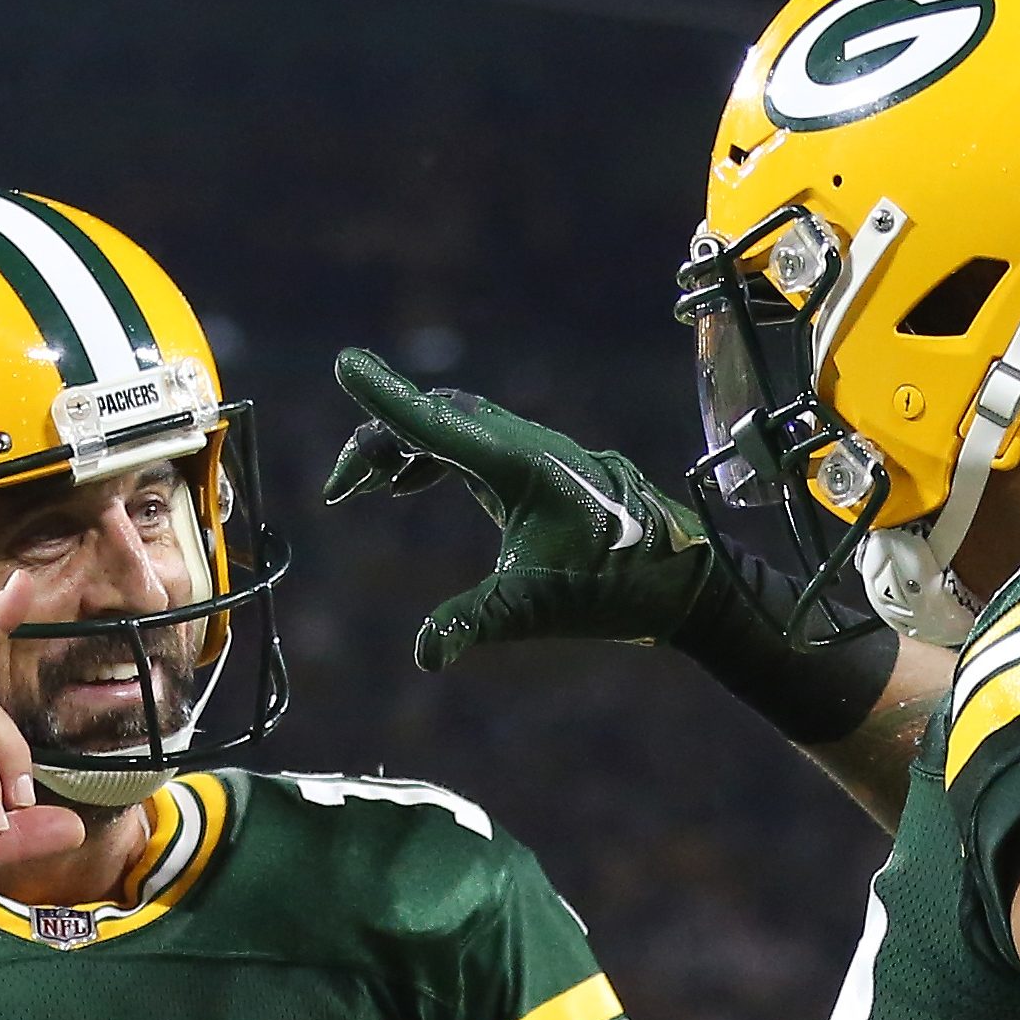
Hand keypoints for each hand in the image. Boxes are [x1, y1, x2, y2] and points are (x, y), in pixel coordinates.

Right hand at [324, 349, 727, 671]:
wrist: (679, 576)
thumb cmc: (612, 587)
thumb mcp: (537, 606)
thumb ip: (475, 622)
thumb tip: (424, 655)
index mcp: (521, 464)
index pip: (438, 420)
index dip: (386, 397)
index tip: (345, 363)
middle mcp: (525, 445)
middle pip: (438, 413)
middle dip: (382, 435)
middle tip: (340, 487)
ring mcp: (532, 451)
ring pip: (453, 422)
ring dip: (403, 444)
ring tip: (360, 488)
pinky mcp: (535, 466)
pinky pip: (469, 439)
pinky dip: (429, 454)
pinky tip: (407, 488)